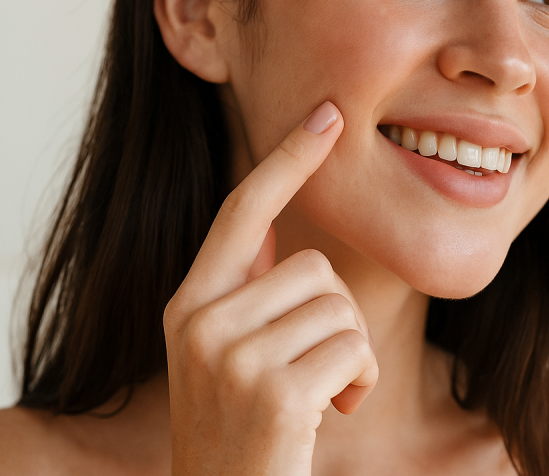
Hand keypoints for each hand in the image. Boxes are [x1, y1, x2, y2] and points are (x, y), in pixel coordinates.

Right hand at [164, 101, 378, 474]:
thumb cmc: (246, 434)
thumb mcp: (229, 359)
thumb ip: (251, 299)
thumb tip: (297, 251)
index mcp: (189, 305)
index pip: (242, 212)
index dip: (287, 159)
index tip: (326, 114)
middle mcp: (199, 322)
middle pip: (313, 267)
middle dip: (334, 318)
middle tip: (313, 373)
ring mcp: (230, 356)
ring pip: (338, 306)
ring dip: (349, 354)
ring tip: (317, 397)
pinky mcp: (272, 391)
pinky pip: (353, 347)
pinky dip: (359, 380)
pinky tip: (329, 415)